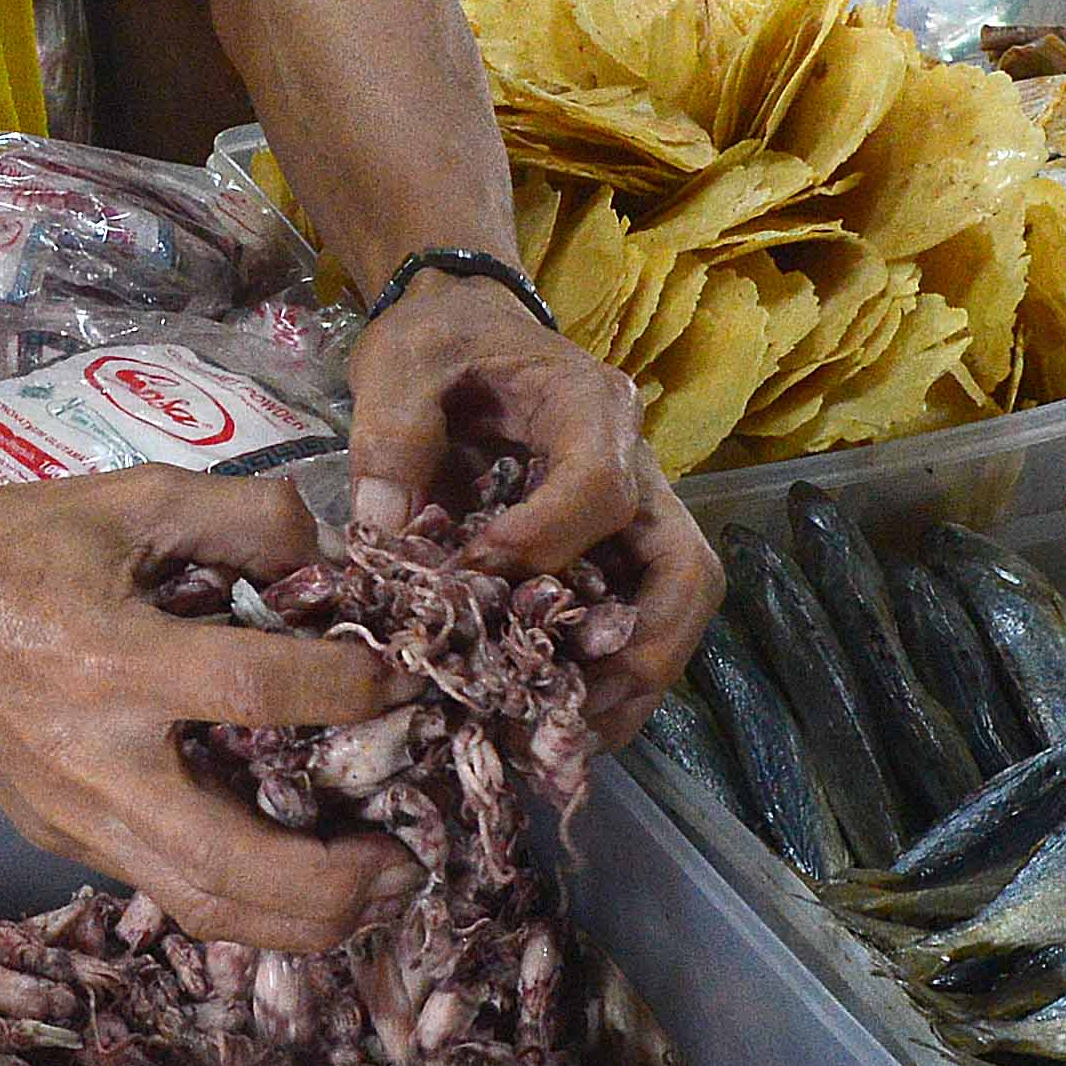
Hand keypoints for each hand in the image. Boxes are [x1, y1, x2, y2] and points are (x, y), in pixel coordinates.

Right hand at [0, 468, 413, 953]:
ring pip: (201, 906)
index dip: (349, 693)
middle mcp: (95, 758)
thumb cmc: (21, 546)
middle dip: (334, 880)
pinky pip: (169, 892)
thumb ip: (246, 515)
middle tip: (410, 862)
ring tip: (376, 898)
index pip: (255, 691)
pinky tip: (303, 885)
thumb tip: (338, 564)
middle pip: (230, 860)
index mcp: (113, 658)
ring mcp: (76, 815)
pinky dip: (247, 906)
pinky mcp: (64, 840)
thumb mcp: (134, 496)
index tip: (407, 685)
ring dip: (302, 921)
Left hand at [347, 266, 718, 746]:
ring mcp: (637, 510)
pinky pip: (638, 616)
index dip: (545, 545)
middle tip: (567, 713)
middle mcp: (636, 461)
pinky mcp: (616, 547)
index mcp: (590, 405)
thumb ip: (391, 437)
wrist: (462, 325)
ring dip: (630, 680)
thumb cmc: (438, 342)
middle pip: (682, 568)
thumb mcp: (400, 365)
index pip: (600, 489)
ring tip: (563, 740)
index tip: (475, 580)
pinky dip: (608, 674)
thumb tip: (383, 532)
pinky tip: (556, 722)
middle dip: (636, 648)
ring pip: (675, 605)